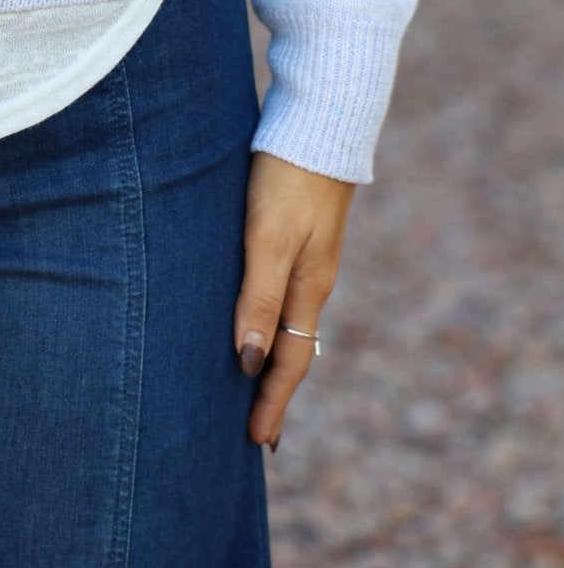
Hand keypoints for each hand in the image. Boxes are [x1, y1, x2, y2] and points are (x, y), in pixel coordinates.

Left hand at [234, 150, 355, 450]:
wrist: (319, 121)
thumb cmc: (287, 178)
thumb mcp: (267, 239)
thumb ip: (257, 297)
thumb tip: (247, 362)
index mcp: (307, 288)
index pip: (290, 361)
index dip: (272, 403)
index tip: (257, 445)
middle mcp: (310, 280)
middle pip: (291, 349)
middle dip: (272, 392)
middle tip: (255, 433)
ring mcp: (305, 257)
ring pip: (285, 322)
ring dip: (269, 357)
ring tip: (248, 387)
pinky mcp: (295, 234)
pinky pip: (279, 294)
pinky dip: (266, 321)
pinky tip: (251, 317)